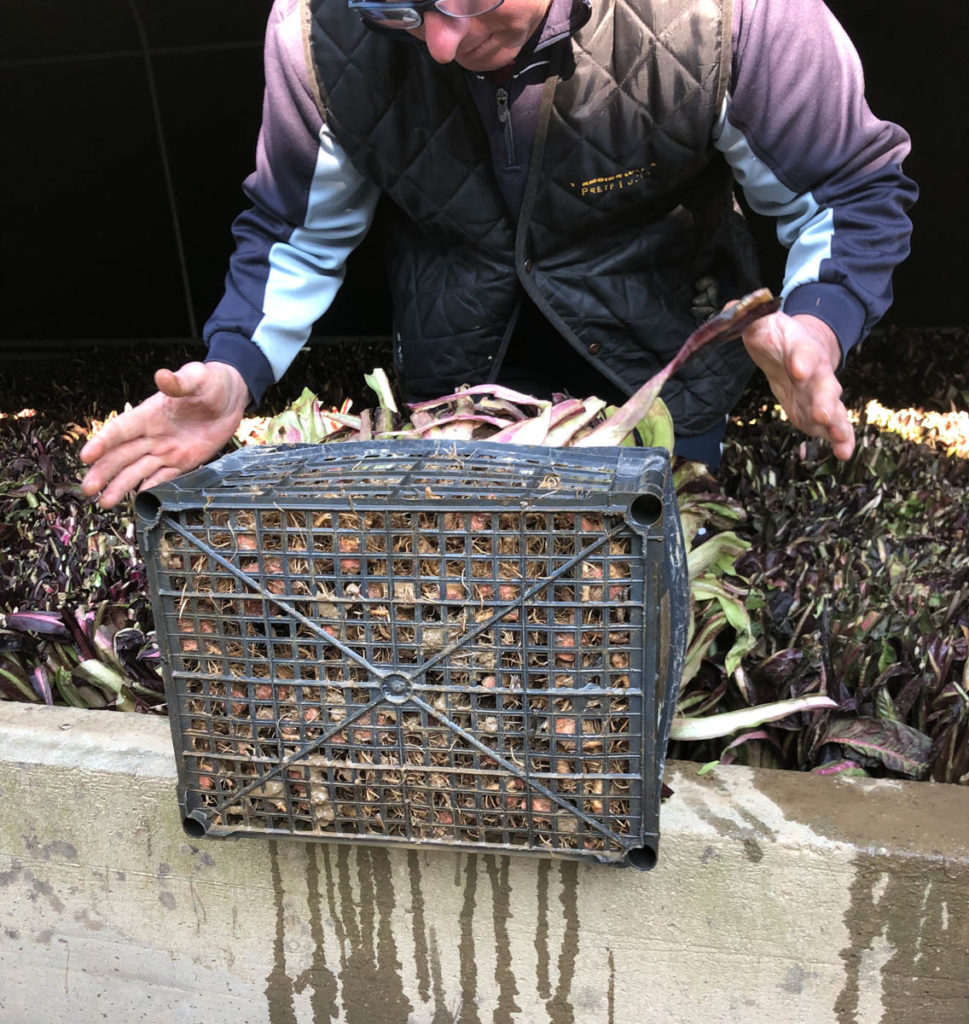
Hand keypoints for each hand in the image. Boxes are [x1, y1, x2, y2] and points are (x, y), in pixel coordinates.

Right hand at [80, 361, 250, 508]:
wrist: (232, 396)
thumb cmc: (211, 382)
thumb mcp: (197, 378)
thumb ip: (179, 382)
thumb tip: (162, 375)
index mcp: (150, 414)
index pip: (120, 430)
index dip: (102, 442)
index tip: (86, 456)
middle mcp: (153, 435)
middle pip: (121, 455)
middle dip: (104, 472)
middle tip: (87, 490)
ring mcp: (167, 450)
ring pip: (138, 471)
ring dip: (120, 486)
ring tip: (104, 503)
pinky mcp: (184, 461)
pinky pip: (164, 477)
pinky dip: (151, 488)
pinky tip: (138, 500)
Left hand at [742, 312, 854, 459]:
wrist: (799, 349)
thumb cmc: (776, 337)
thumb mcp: (760, 323)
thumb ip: (745, 318)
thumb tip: (728, 311)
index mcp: (800, 347)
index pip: (801, 352)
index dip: (800, 360)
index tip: (798, 369)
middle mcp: (816, 371)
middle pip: (823, 385)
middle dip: (823, 400)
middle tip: (821, 415)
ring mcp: (820, 394)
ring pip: (833, 409)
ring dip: (837, 425)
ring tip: (842, 441)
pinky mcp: (818, 413)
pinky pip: (832, 426)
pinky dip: (839, 439)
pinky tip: (843, 453)